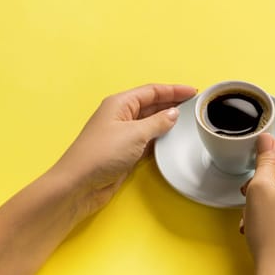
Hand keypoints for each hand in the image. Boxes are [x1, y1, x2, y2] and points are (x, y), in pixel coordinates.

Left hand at [54, 83, 196, 221]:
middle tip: (194, 104)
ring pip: (151, 121)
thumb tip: (173, 114)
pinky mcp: (126, 151)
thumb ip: (157, 122)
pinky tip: (173, 138)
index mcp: (120, 104)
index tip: (193, 91)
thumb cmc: (102, 154)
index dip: (173, 90)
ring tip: (188, 119)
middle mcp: (122, 115)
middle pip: (152, 104)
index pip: (152, 91)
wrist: (80, 185)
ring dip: (168, 120)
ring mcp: (124, 134)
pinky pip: (148, 138)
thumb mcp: (135, 134)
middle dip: (172, 102)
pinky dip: (161, 136)